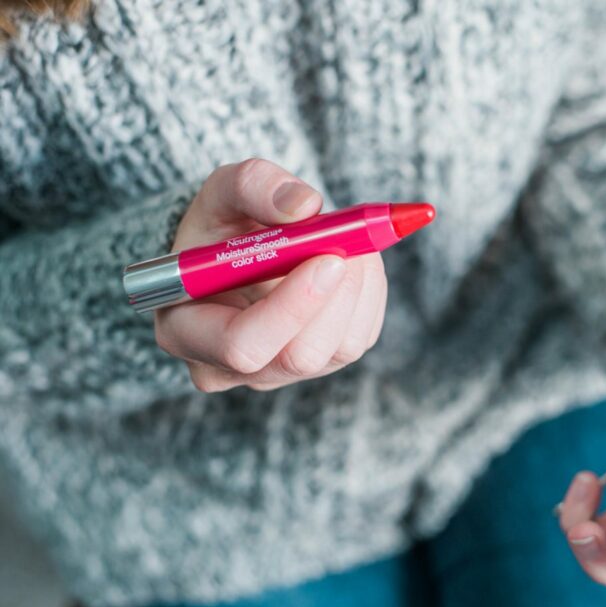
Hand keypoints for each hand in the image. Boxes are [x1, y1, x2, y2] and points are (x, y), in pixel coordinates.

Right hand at [154, 158, 387, 392]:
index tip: (328, 259)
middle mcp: (230, 368)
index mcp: (186, 332)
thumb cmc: (223, 224)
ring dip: (359, 290)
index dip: (291, 308)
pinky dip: (370, 295)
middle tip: (351, 246)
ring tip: (351, 243)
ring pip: (340, 348)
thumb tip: (304, 206)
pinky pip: (361, 338)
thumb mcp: (223, 192)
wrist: (244, 247)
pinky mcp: (323, 364)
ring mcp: (279, 373)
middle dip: (336, 297)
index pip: (242, 346)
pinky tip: (356, 262)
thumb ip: (252, 185)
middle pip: (300, 356)